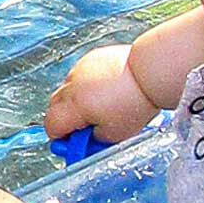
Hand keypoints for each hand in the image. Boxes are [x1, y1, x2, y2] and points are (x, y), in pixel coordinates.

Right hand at [44, 44, 159, 146]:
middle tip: (84, 129)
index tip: (72, 144)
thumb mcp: (114, 135)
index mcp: (74, 106)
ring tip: (100, 107)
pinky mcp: (91, 58)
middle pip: (54, 107)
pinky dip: (87, 86)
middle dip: (65, 119)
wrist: (151, 72)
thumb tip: (84, 142)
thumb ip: (93, 140)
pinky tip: (106, 91)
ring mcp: (80, 69)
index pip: (52, 126)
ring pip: (67, 90)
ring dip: (76, 101)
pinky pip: (80, 76)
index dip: (60, 138)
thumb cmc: (137, 102)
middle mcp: (72, 85)